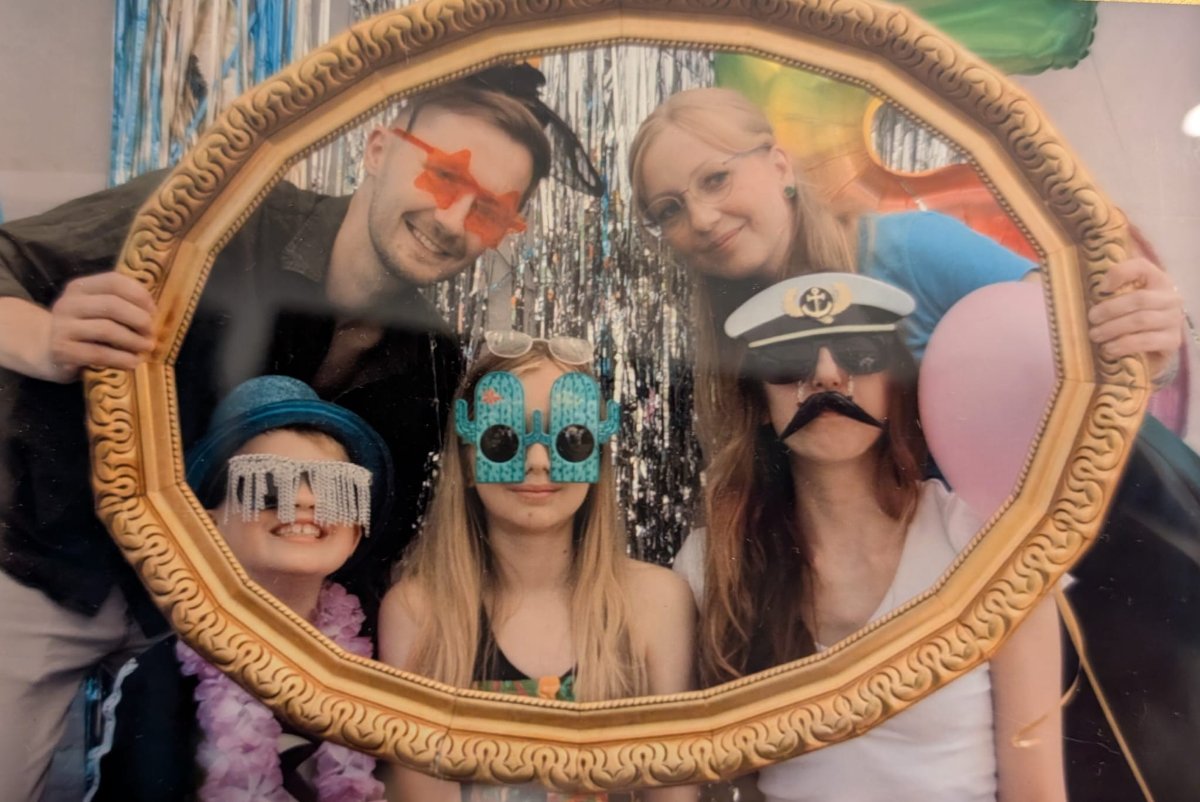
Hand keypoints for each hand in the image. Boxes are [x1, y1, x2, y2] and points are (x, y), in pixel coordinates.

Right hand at [41, 272, 155, 381]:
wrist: (44, 349)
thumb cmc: (82, 329)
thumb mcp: (96, 310)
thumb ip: (119, 305)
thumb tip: (154, 313)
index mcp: (80, 288)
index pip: (114, 281)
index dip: (139, 295)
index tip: (153, 311)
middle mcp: (69, 303)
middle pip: (112, 305)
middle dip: (139, 319)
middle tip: (151, 332)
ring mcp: (63, 326)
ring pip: (107, 329)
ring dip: (133, 340)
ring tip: (146, 348)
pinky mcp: (62, 350)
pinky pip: (98, 353)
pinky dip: (121, 358)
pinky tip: (133, 362)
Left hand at [1088, 257, 1183, 383]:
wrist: (1154, 347)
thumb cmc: (1132, 319)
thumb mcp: (1123, 301)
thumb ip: (1112, 292)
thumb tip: (1092, 292)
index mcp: (1157, 280)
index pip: (1141, 267)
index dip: (1119, 273)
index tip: (1100, 288)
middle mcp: (1170, 298)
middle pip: (1139, 299)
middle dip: (1110, 309)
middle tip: (1091, 319)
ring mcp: (1174, 319)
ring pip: (1140, 320)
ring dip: (1112, 328)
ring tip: (1095, 335)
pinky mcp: (1172, 341)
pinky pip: (1145, 341)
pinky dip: (1123, 345)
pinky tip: (1108, 349)